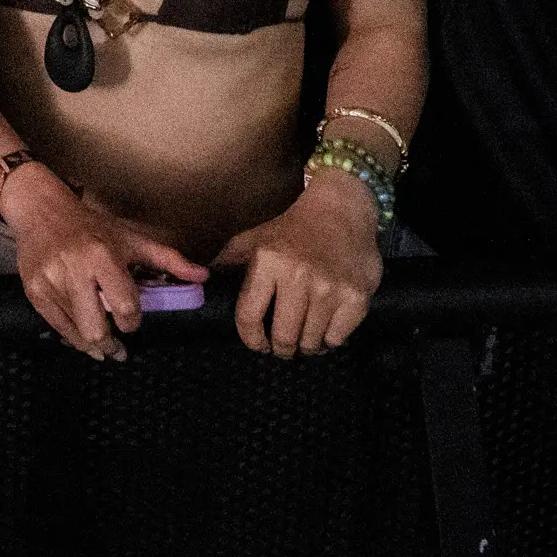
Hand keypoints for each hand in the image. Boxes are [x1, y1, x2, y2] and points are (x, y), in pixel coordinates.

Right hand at [3, 167, 205, 360]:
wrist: (43, 212)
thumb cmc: (92, 228)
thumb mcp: (132, 239)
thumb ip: (169, 260)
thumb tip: (204, 277)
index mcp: (103, 256)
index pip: (125, 306)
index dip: (133, 321)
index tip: (133, 320)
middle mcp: (74, 270)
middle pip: (96, 328)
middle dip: (111, 344)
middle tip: (118, 350)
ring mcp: (51, 282)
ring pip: (77, 333)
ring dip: (93, 344)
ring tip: (102, 346)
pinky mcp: (34, 292)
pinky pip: (58, 328)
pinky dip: (73, 338)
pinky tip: (82, 337)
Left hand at [223, 173, 386, 355]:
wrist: (343, 208)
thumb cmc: (294, 225)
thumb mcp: (256, 237)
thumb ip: (228, 260)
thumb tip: (199, 280)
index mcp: (268, 262)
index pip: (249, 318)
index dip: (251, 340)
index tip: (258, 345)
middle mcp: (298, 276)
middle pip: (283, 336)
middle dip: (280, 347)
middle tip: (283, 346)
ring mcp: (330, 288)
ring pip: (310, 341)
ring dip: (305, 346)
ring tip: (304, 339)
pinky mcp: (356, 297)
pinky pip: (337, 338)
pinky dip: (330, 341)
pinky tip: (326, 331)